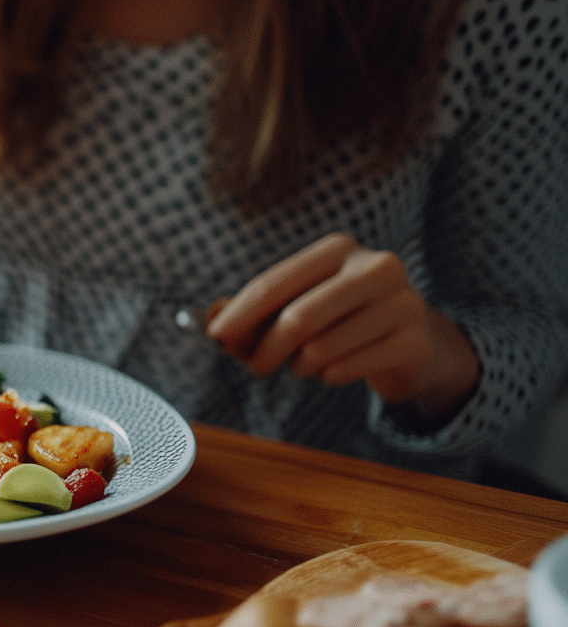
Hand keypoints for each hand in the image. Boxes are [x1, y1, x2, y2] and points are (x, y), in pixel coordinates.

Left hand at [206, 233, 480, 419]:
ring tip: (308, 362)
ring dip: (300, 366)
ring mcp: (402, 303)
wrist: (410, 345)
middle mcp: (375, 267)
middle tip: (256, 368)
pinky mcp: (415, 342)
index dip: (239, 315)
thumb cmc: (338, 322)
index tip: (215, 338)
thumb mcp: (293, 308)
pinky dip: (329, 377)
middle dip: (265, 350)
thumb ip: (249, 313)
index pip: (273, 284)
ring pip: (320, 349)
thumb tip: (211, 317)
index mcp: (338, 249)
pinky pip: (346, 369)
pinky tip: (337, 369)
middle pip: (297, 319)